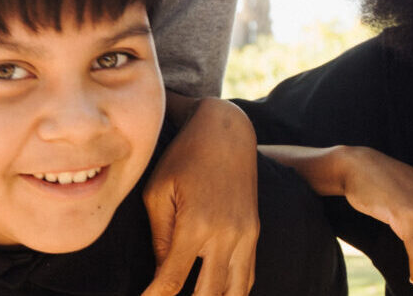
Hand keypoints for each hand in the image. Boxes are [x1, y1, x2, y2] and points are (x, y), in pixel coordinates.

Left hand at [142, 100, 260, 295]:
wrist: (226, 132)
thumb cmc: (184, 157)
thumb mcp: (158, 192)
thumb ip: (159, 237)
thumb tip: (161, 273)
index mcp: (196, 225)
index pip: (172, 279)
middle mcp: (226, 235)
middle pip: (208, 294)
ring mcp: (245, 235)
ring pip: (236, 291)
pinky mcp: (254, 231)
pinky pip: (248, 274)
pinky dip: (234, 292)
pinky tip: (217, 294)